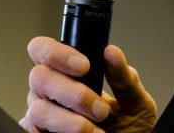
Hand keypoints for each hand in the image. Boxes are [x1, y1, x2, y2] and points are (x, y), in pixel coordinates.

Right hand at [20, 37, 155, 132]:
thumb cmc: (127, 128)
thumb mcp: (134, 102)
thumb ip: (124, 78)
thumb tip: (112, 53)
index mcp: (65, 73)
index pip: (42, 49)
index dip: (57, 52)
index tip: (84, 66)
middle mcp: (48, 91)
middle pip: (38, 76)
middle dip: (71, 91)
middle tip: (100, 108)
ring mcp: (41, 115)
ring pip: (39, 108)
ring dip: (71, 120)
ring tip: (98, 128)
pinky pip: (38, 131)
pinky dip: (67, 132)